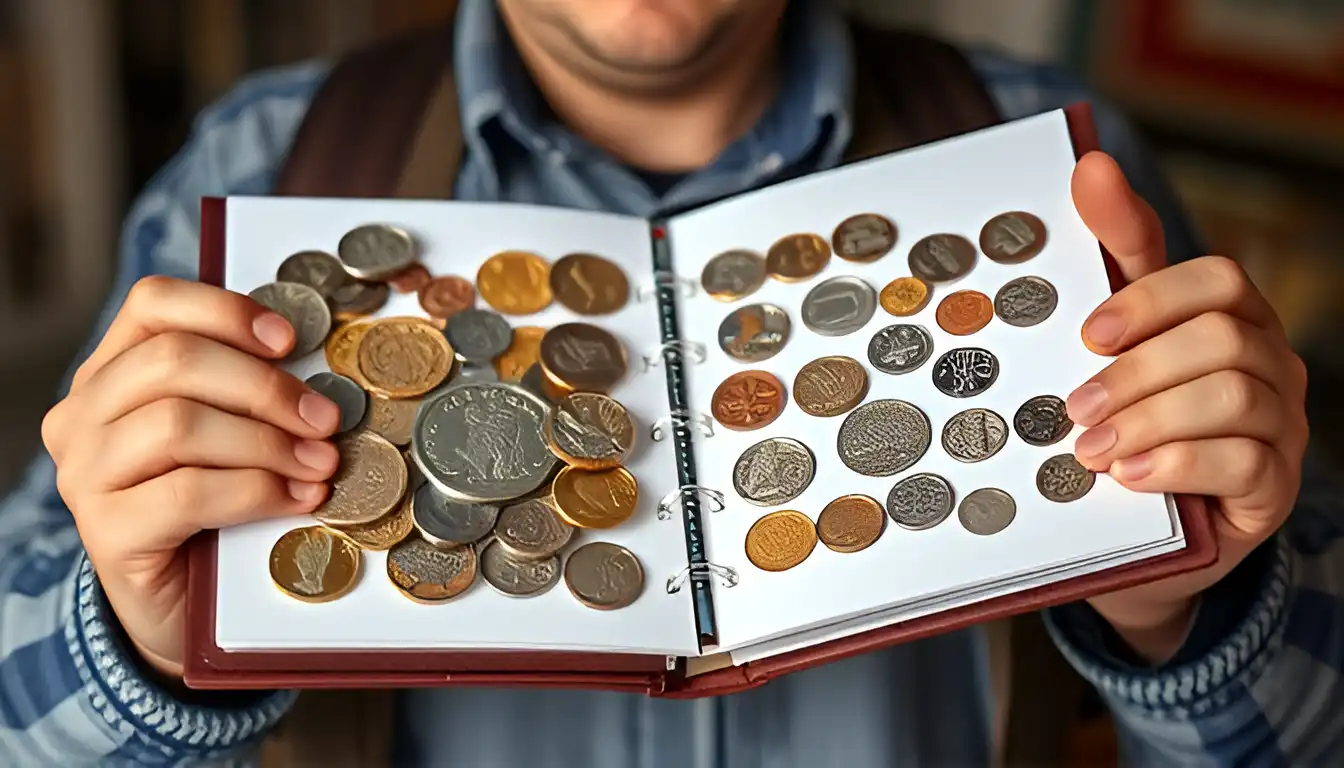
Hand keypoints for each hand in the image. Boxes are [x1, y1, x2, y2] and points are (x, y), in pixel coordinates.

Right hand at [41, 276, 341, 679]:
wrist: (183, 604)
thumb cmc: (212, 508)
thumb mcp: (226, 433)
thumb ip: (244, 391)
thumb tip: (317, 366)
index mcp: (111, 373)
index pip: (153, 306)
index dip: (226, 311)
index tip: (289, 340)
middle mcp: (83, 415)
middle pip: (174, 362)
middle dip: (265, 387)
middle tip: (325, 418)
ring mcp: (86, 475)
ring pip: (180, 424)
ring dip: (266, 442)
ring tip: (319, 464)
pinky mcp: (105, 532)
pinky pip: (188, 493)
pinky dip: (256, 490)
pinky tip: (297, 498)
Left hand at [1065, 152, 1308, 661]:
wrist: (1135, 530)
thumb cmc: (1124, 418)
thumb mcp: (1108, 343)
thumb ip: (1111, 258)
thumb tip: (1090, 165)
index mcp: (1228, 318)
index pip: (1217, 279)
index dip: (1152, 299)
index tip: (1089, 332)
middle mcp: (1265, 363)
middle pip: (1222, 337)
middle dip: (1137, 372)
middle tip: (1075, 406)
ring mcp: (1278, 424)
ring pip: (1233, 395)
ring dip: (1150, 419)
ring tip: (1092, 448)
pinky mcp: (1273, 487)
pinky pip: (1244, 462)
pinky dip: (1178, 466)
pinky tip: (1131, 477)